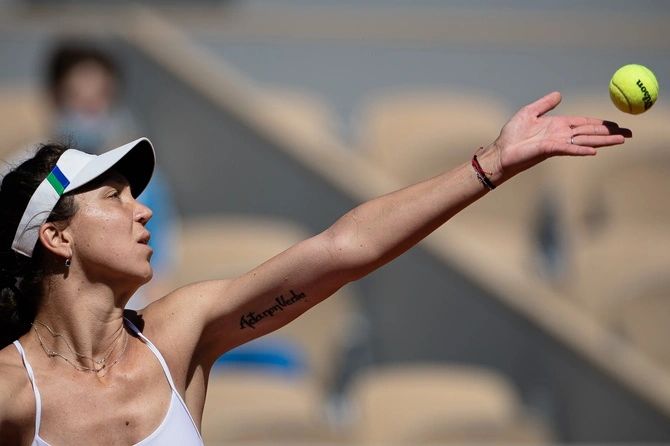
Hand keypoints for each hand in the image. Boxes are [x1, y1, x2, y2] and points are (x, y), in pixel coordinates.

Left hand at [484, 92, 631, 182]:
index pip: (584, 124)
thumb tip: (559, 94)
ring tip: (622, 140)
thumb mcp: (529, 112)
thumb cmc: (512, 135)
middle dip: (609, 133)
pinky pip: (568, 149)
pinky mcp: (549, 150)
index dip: (600, 123)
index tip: (616, 124)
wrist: (501, 151)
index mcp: (558, 125)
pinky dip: (581, 150)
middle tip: (629, 134)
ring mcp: (557, 143)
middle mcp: (561, 135)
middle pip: (590, 133)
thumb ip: (545, 104)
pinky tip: (594, 151)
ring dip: (603, 141)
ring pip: (585, 141)